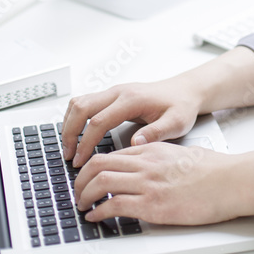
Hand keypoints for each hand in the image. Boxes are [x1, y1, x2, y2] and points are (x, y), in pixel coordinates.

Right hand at [61, 76, 200, 166]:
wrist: (185, 91)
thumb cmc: (181, 106)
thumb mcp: (176, 122)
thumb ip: (156, 133)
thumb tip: (135, 143)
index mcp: (132, 99)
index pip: (99, 121)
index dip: (86, 143)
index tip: (80, 162)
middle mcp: (119, 92)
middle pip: (81, 107)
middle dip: (69, 133)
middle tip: (69, 156)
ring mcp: (114, 92)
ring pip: (79, 102)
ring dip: (69, 124)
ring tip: (69, 147)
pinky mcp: (112, 96)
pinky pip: (85, 103)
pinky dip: (75, 118)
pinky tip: (76, 134)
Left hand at [74, 142, 240, 225]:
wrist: (229, 180)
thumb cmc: (212, 170)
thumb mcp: (179, 154)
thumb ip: (159, 157)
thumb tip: (147, 164)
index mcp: (152, 151)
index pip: (111, 154)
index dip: (91, 166)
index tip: (86, 177)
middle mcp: (146, 164)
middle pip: (99, 164)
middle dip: (81, 180)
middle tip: (77, 192)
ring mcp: (148, 183)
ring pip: (101, 182)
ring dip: (84, 195)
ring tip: (82, 205)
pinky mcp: (153, 204)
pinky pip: (115, 205)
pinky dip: (99, 211)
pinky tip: (96, 216)